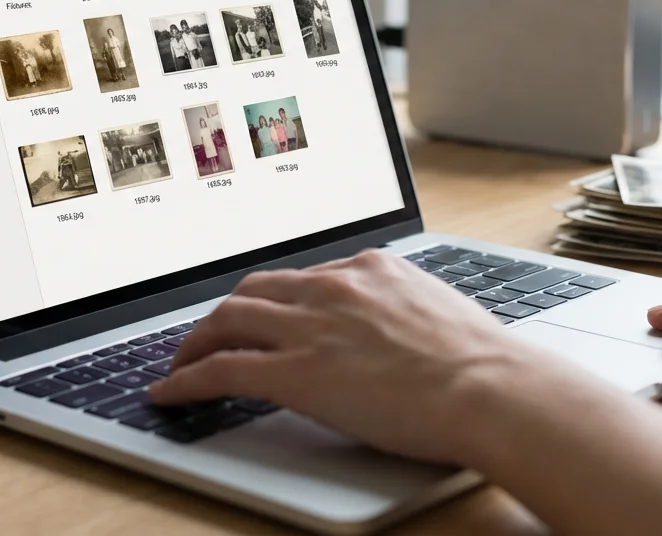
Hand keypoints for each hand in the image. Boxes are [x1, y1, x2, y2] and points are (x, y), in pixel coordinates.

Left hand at [149, 250, 521, 463]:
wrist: (490, 388)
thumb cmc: (482, 365)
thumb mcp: (440, 315)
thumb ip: (406, 312)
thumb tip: (400, 334)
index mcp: (372, 268)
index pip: (305, 277)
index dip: (276, 299)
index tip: (267, 313)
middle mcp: (335, 285)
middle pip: (256, 289)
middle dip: (226, 312)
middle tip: (210, 334)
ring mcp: (311, 326)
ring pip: (228, 319)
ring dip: (196, 341)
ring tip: (180, 361)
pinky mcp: (295, 371)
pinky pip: (222, 369)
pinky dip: (187, 379)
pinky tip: (171, 392)